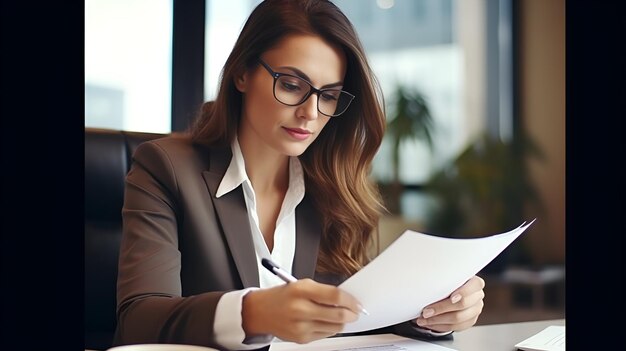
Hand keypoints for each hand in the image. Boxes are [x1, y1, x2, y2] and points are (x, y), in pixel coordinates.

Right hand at [242, 279, 361, 343]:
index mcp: (301, 290)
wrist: (260, 312)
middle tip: (356, 311)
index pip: (335, 296)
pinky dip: (331, 328)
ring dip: (342, 322)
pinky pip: (326, 335)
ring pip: (335, 327)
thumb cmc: (282, 297)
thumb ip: (323, 291)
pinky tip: (325, 321)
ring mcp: (301, 326)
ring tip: (340, 315)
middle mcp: (301, 309)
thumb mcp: (301, 285)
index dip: (351, 301)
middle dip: (352, 314)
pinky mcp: (302, 338)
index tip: (357, 303)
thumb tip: (346, 299)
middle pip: (338, 315)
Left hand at [414, 275, 484, 332]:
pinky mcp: (470, 321)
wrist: (451, 291)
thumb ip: (443, 279)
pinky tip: (430, 323)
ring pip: (458, 319)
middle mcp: (477, 296)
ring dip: (437, 320)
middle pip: (463, 304)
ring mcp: (475, 310)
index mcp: (475, 282)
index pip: (474, 286)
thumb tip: (427, 281)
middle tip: (426, 311)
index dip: (463, 293)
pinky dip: (440, 326)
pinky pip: (456, 327)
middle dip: (441, 309)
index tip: (451, 298)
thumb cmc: (449, 282)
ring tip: (423, 319)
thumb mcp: (447, 277)